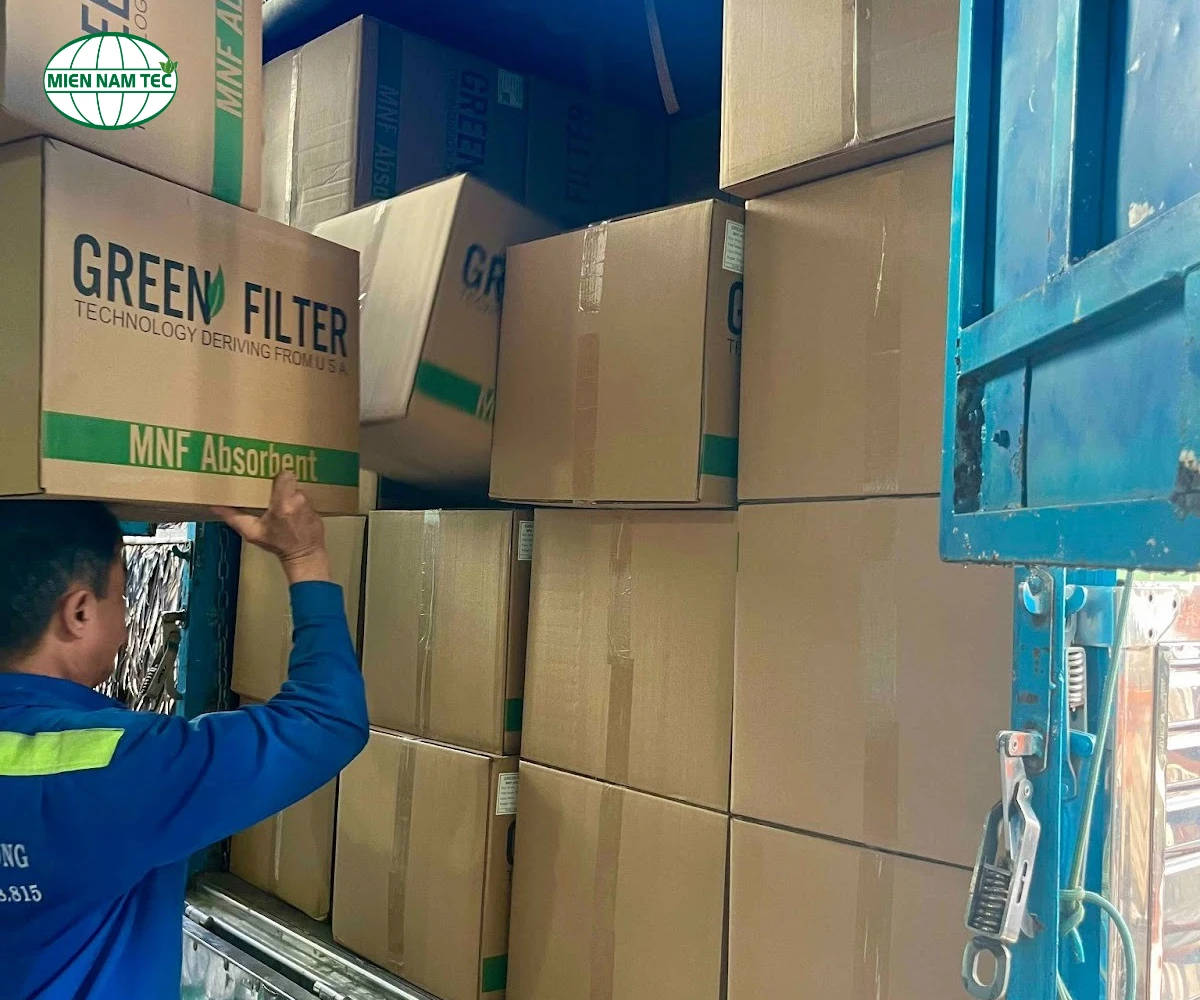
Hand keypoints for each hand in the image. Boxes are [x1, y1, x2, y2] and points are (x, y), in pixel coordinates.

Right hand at [213, 473, 330, 582]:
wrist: (303, 555)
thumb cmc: (277, 544)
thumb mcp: (253, 533)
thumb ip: (234, 518)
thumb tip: (215, 507)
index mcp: (283, 504)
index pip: (284, 476)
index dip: (277, 476)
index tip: (269, 480)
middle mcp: (298, 500)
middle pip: (291, 480)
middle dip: (282, 485)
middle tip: (273, 491)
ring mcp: (310, 503)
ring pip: (298, 489)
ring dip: (291, 494)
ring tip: (283, 503)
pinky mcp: (317, 507)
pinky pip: (307, 497)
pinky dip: (299, 502)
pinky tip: (294, 510)